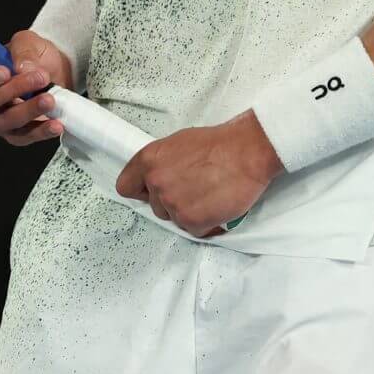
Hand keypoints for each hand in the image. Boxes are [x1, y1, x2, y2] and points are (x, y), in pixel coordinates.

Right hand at [0, 29, 76, 146]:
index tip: (4, 72)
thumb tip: (22, 69)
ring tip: (50, 98)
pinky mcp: (17, 135)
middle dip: (14, 90)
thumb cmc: (33, 56)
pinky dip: (41, 131)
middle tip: (39, 77)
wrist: (57, 72)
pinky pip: (24, 137)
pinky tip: (55, 123)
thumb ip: (22, 51)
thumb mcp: (28, 42)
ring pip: (6, 122)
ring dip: (29, 110)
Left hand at [115, 111, 282, 236]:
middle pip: (156, 207)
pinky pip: (195, 230)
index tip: (152, 193)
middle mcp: (156, 182)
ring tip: (210, 194)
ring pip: (175, 219)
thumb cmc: (219, 144)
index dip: (141, 191)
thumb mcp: (179, 143)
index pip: (126, 187)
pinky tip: (217, 205)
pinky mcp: (192, 220)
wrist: (247, 151)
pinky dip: (207, 223)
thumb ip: (162, 163)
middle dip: (174, 203)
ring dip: (191, 213)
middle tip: (196, 189)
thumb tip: (160, 177)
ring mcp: (173, 203)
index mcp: (149, 160)